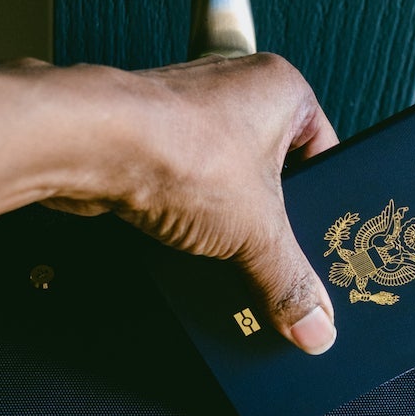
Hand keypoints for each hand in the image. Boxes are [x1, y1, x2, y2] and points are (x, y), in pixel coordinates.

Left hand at [0, 53, 339, 353]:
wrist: (88, 142)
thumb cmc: (177, 147)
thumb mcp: (256, 231)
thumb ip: (290, 281)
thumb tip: (316, 325)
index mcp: (282, 91)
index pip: (325, 153)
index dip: (325, 204)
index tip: (325, 246)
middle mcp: (235, 90)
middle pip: (273, 172)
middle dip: (272, 220)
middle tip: (281, 261)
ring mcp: (187, 112)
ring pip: (225, 180)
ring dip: (226, 222)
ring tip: (234, 260)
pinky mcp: (147, 137)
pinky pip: (183, 185)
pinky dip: (187, 218)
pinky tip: (188, 250)